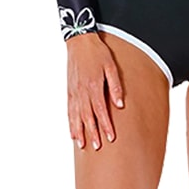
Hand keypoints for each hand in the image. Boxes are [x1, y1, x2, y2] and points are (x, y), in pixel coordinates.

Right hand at [65, 31, 124, 151]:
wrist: (79, 42)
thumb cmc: (98, 53)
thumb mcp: (111, 67)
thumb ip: (115, 86)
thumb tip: (120, 104)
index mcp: (93, 86)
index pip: (100, 111)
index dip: (106, 126)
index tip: (111, 138)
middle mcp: (82, 92)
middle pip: (87, 117)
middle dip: (93, 133)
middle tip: (98, 147)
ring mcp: (74, 92)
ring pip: (76, 116)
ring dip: (79, 132)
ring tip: (83, 145)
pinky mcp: (69, 91)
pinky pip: (69, 110)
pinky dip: (70, 123)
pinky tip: (72, 132)